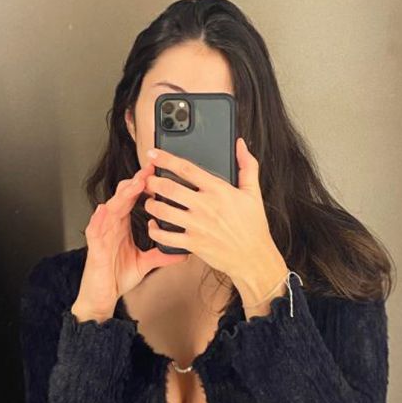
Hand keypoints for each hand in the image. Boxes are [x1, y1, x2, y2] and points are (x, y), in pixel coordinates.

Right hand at [75, 163, 189, 319]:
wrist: (103, 296)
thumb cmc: (117, 276)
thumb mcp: (146, 263)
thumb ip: (162, 255)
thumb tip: (184, 252)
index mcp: (123, 226)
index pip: (133, 200)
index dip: (143, 185)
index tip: (157, 173)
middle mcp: (112, 226)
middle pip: (122, 198)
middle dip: (134, 184)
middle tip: (148, 171)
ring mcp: (102, 235)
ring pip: (109, 209)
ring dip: (121, 196)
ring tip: (132, 185)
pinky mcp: (94, 248)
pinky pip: (94, 230)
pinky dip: (98, 220)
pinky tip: (103, 210)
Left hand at [144, 138, 288, 301]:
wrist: (254, 257)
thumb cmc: (253, 226)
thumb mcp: (253, 193)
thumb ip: (247, 165)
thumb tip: (240, 145)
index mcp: (218, 190)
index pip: (186, 168)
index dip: (165, 158)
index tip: (153, 154)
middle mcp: (205, 206)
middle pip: (168, 188)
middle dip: (152, 182)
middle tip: (147, 180)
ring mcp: (198, 225)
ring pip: (163, 210)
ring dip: (151, 204)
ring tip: (149, 201)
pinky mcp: (193, 243)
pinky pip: (166, 237)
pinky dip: (155, 230)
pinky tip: (154, 225)